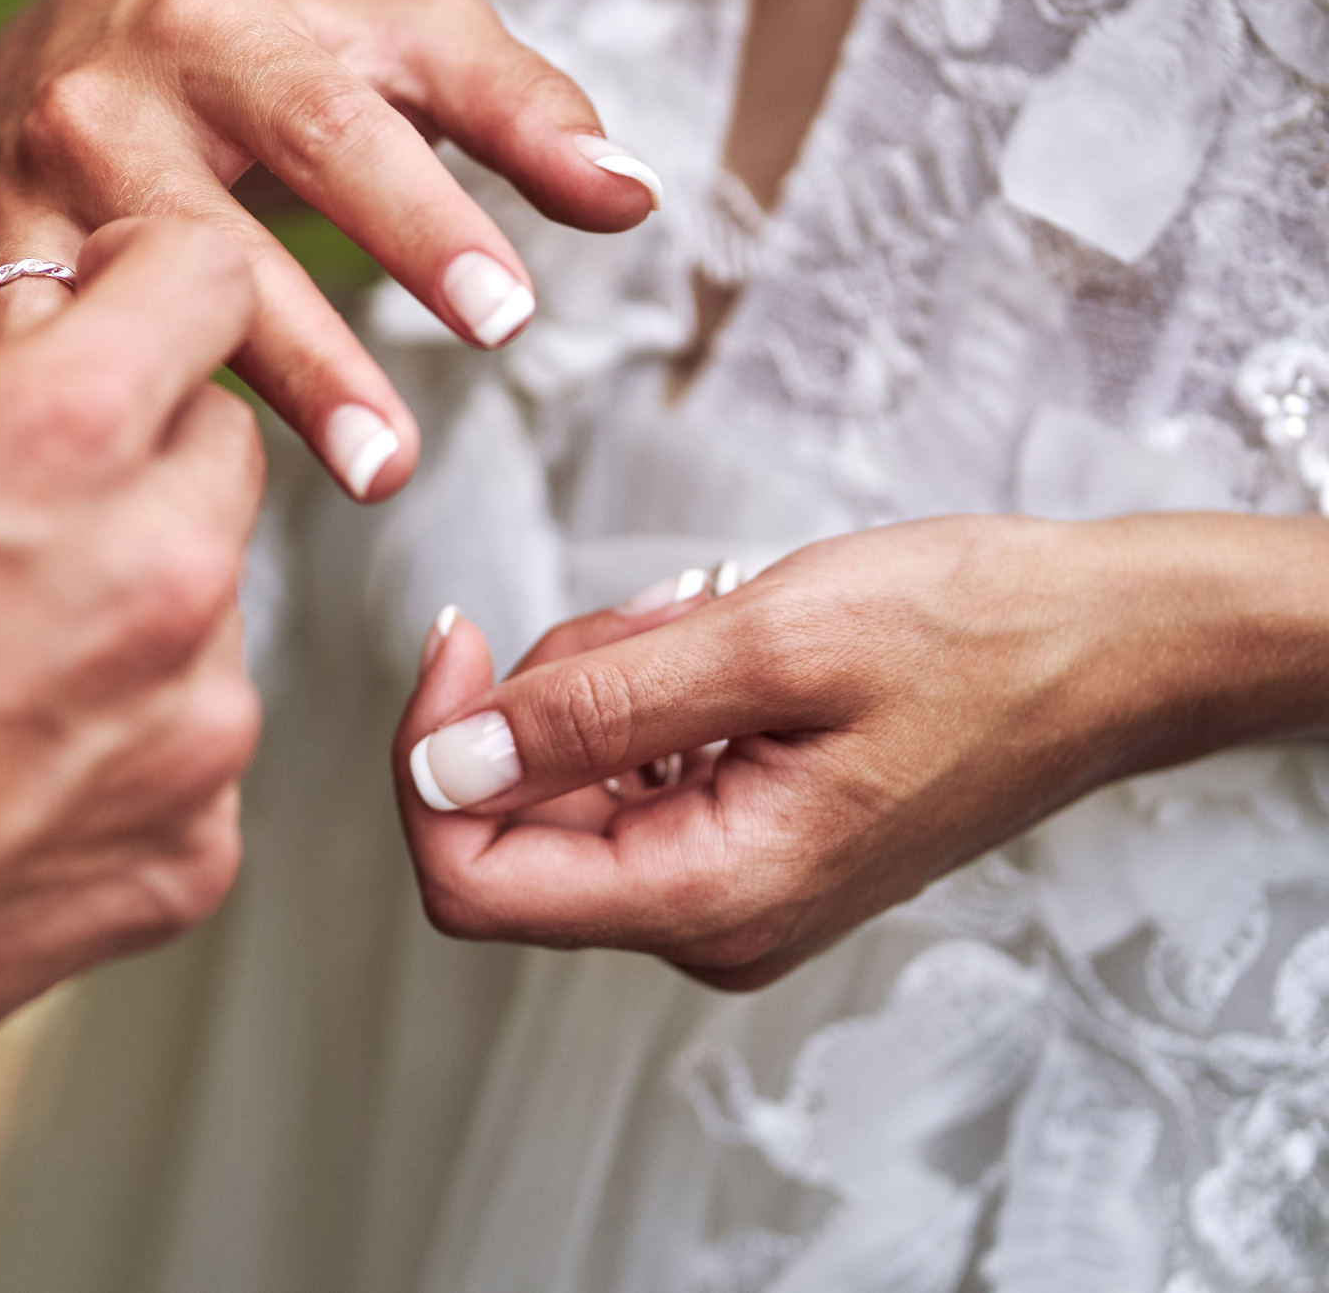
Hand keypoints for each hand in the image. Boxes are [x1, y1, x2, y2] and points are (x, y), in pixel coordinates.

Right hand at [0, 0, 663, 500]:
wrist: (76, 34)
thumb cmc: (273, 51)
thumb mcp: (398, 40)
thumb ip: (520, 108)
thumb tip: (632, 196)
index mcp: (216, 27)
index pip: (334, 130)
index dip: (420, 223)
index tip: (506, 319)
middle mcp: (99, 103)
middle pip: (208, 240)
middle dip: (304, 356)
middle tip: (392, 463)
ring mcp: (21, 195)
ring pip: (103, 319)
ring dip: (188, 420)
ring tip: (277, 514)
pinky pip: (29, 367)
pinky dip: (88, 437)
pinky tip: (150, 520)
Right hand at [0, 219, 267, 1054]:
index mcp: (54, 442)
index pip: (203, 282)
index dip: (153, 275)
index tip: (110, 299)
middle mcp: (155, 573)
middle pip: (222, 445)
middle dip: (140, 442)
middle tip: (17, 492)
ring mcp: (190, 727)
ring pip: (219, 602)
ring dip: (139, 596)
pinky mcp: (191, 852)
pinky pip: (197, 747)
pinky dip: (131, 739)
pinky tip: (5, 761)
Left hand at [392, 516, 1326, 988]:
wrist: (1108, 647)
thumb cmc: (975, 635)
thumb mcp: (765, 644)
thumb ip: (589, 713)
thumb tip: (441, 767)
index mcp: (708, 900)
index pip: (469, 880)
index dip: (429, 756)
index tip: (459, 641)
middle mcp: (705, 922)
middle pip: (511, 820)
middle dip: (548, 694)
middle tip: (660, 615)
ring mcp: (723, 889)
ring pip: (565, 780)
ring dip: (608, 679)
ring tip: (718, 622)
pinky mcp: (740, 844)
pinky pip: (627, 769)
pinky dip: (649, 690)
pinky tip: (730, 645)